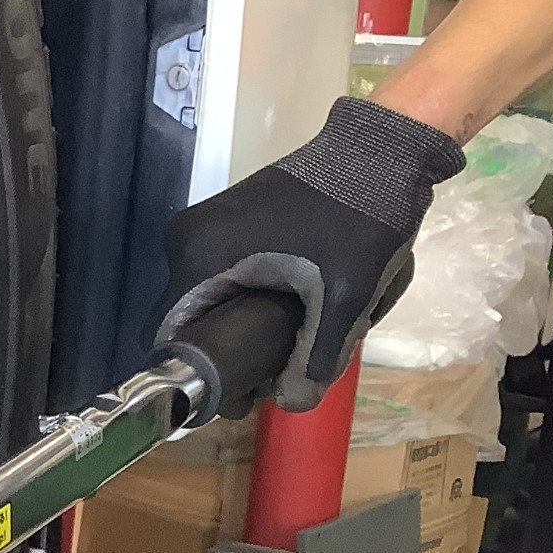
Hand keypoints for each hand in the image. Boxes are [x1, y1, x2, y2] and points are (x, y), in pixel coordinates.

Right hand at [158, 96, 464, 410]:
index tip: (240, 393)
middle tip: (277, 370)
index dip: (199, 375)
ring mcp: (203, 225)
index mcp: (199, 257)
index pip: (170, 335)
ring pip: (208, 299)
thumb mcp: (346, 294)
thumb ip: (318, 354)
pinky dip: (248, 297)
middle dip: (228, 351)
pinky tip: (288, 306)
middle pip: (190, 319)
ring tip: (290, 339)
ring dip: (240, 325)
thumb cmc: (360, 215)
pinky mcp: (224, 219)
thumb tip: (293, 404)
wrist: (382, 147)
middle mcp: (186, 241)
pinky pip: (222, 275)